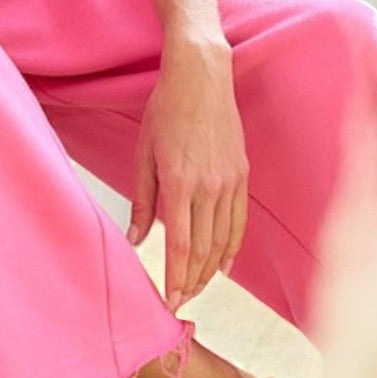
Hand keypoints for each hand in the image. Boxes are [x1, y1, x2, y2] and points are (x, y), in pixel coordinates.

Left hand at [126, 34, 248, 311]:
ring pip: (222, 239)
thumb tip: (134, 239)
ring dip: (209, 269)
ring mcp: (229, 181)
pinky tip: (222, 264)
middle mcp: (208, 186)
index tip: (170, 301)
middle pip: (202, 248)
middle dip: (190, 280)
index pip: (178, 244)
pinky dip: (231, 247)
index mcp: (179, 181)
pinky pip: (238, 221)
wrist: (202, 76)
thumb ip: (141, 199)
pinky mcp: (242, 174)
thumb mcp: (144, 152)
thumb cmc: (166, 110)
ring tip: (196, 288)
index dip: (175, 276)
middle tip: (180, 301)